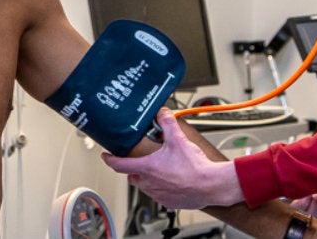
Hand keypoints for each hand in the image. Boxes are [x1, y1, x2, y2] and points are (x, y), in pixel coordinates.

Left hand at [101, 107, 243, 208]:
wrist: (210, 185)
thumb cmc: (194, 167)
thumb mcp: (178, 139)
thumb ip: (168, 123)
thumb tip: (163, 113)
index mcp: (147, 168)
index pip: (119, 164)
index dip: (110, 159)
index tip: (106, 157)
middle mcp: (149, 183)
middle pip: (133, 176)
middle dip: (134, 169)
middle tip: (142, 162)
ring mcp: (159, 195)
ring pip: (146, 187)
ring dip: (149, 179)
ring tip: (161, 170)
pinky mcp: (170, 203)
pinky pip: (161, 196)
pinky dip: (163, 189)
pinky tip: (174, 182)